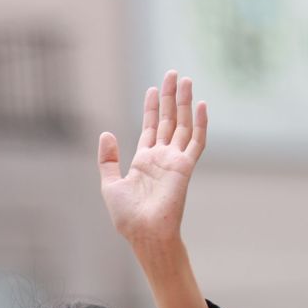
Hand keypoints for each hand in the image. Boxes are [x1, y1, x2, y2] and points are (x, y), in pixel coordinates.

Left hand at [98, 70, 207, 253]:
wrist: (144, 233)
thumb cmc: (127, 216)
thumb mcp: (110, 184)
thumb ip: (108, 159)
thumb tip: (106, 133)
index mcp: (144, 161)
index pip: (151, 127)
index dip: (152, 108)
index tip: (153, 89)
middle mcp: (162, 158)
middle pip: (168, 120)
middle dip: (170, 97)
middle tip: (173, 73)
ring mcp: (175, 161)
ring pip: (182, 125)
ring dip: (184, 103)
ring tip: (186, 80)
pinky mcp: (185, 167)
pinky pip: (196, 142)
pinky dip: (200, 123)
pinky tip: (201, 105)